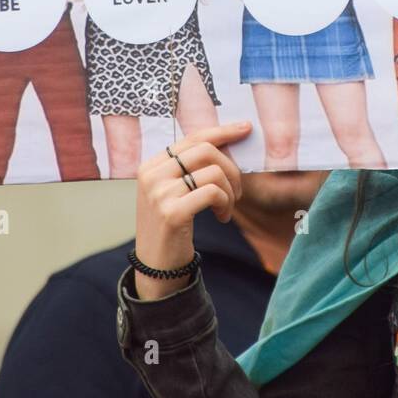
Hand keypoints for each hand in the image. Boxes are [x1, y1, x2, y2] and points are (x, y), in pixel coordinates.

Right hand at [133, 121, 251, 299]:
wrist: (156, 268)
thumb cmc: (171, 226)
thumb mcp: (173, 192)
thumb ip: (190, 168)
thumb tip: (227, 142)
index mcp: (151, 165)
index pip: (193, 137)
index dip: (223, 131)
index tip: (246, 129)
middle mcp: (152, 175)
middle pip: (206, 150)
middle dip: (232, 169)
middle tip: (238, 191)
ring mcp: (159, 193)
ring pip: (214, 172)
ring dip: (231, 192)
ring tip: (227, 208)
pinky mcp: (171, 212)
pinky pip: (213, 193)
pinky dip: (226, 204)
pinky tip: (222, 217)